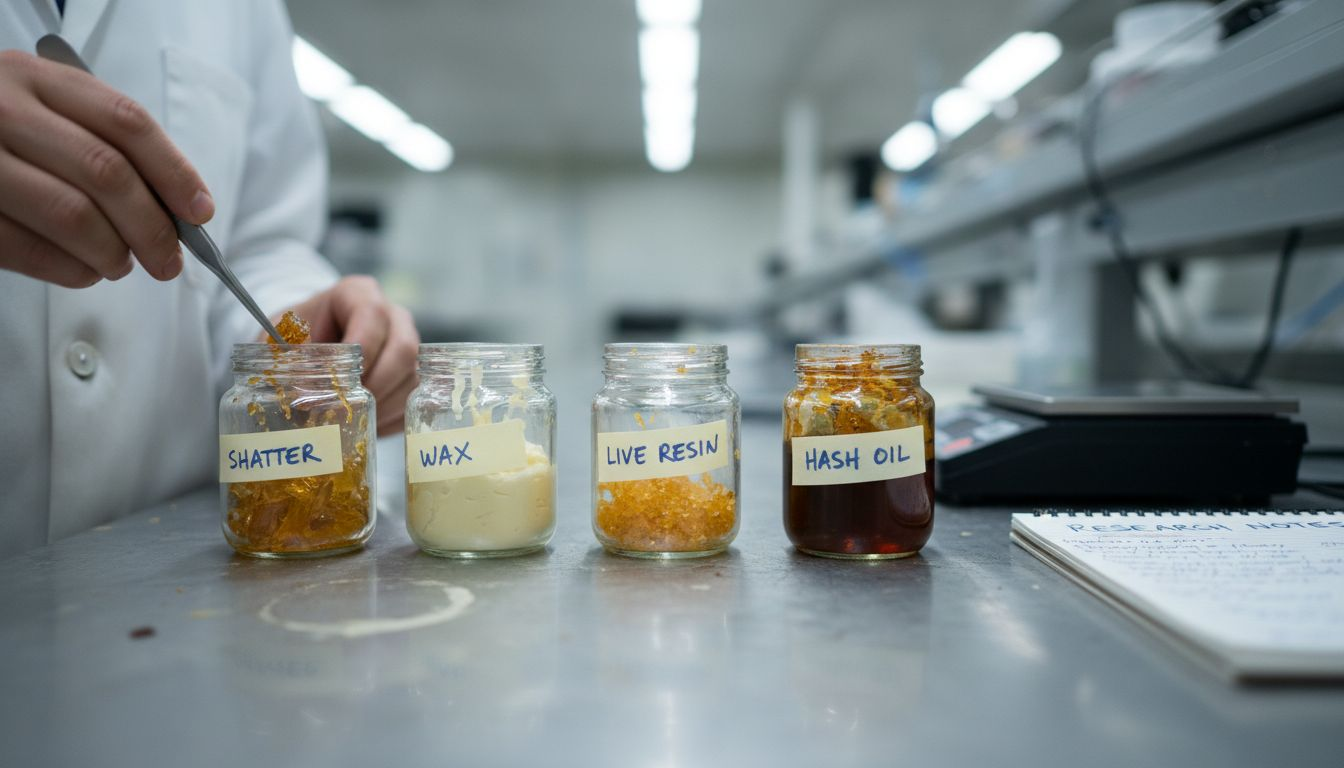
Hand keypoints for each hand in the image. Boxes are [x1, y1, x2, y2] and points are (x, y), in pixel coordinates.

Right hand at [0, 50, 213, 287]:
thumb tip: (180, 209)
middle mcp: (3, 110)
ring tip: (120, 264)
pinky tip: (83, 271)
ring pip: (72, 215)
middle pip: (105, 172)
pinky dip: (71, 270)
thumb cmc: (4, 134)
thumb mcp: (46, 111)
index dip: (174, 172)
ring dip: (112, 253)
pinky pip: (29, 249)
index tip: (200, 212)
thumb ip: (106, 144)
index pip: (126, 122)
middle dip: (151, 226)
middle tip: (169, 260)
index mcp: (36, 79)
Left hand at [282, 276, 419, 435]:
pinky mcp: (410, 374)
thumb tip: (304, 390)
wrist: (305, 348)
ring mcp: (406, 346)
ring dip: (382, 406)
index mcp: (358, 294)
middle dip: (376, 385)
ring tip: (351, 422)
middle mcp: (392, 317)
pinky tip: (363, 424)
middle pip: (403, 349)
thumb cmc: (291, 339)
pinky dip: (388, 419)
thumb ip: (288, 357)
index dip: (362, 348)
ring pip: (410, 378)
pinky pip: (411, 399)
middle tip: (348, 408)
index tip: (340, 379)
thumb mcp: (279, 340)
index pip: (372, 314)